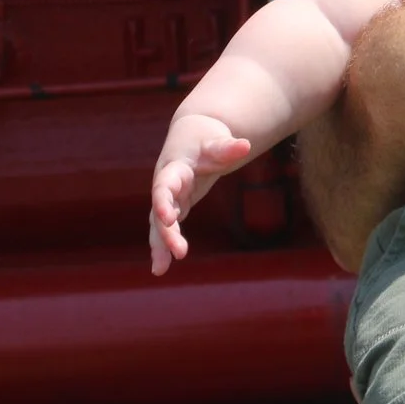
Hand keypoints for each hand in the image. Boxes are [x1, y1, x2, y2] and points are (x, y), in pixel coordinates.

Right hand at [149, 113, 253, 273]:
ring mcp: (168, 197)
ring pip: (159, 224)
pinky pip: (166, 228)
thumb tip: (245, 146)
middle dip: (166, 232)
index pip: (164, 186)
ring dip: (161, 245)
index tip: (167, 218)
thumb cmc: (205, 137)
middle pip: (160, 211)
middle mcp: (165, 185)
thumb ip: (227, 147)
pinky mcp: (174, 206)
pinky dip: (164, 245)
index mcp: (173, 167)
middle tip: (179, 252)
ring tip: (160, 269)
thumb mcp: (216, 139)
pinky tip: (160, 267)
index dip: (162, 201)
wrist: (191, 134)